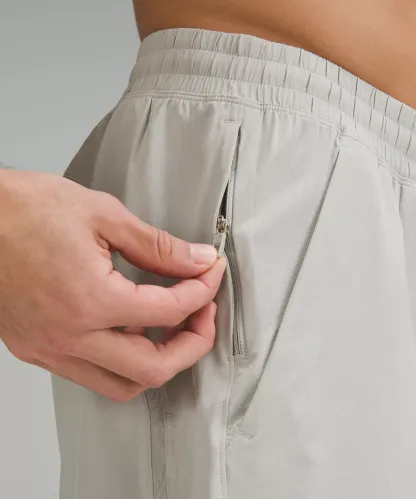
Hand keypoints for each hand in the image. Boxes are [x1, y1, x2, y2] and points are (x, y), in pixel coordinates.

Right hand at [0, 169, 225, 400]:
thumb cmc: (22, 209)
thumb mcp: (101, 215)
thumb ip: (157, 246)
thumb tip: (197, 260)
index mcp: (90, 300)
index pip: (169, 311)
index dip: (202, 292)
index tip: (211, 273)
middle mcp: (69, 337)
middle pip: (152, 370)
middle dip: (192, 344)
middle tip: (204, 313)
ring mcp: (49, 349)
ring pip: (121, 385)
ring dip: (157, 360)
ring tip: (169, 323)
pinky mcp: (35, 349)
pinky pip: (91, 373)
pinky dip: (121, 358)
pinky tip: (127, 325)